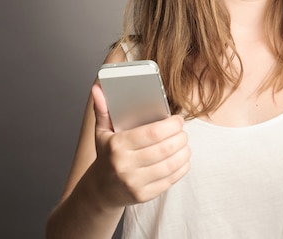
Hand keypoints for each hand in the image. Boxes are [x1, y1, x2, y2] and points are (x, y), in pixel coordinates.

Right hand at [88, 83, 190, 208]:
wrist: (100, 190)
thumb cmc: (107, 155)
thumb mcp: (102, 132)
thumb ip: (103, 109)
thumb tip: (98, 87)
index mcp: (117, 146)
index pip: (153, 133)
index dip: (172, 125)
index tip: (178, 120)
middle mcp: (125, 166)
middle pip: (165, 148)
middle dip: (180, 137)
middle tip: (183, 131)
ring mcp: (134, 183)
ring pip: (170, 165)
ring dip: (184, 152)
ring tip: (184, 144)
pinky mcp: (144, 195)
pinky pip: (170, 180)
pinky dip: (181, 168)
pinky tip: (182, 159)